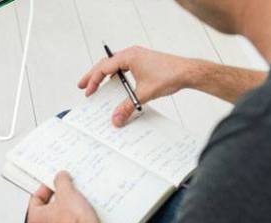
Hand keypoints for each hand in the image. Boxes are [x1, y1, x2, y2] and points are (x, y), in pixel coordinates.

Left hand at [27, 171, 102, 222]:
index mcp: (35, 218)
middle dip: (59, 194)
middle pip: (48, 204)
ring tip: (76, 196)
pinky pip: (70, 218)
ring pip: (60, 211)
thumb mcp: (67, 192)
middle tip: (66, 187)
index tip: (54, 181)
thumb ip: (61, 181)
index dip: (46, 186)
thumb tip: (61, 177)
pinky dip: (75, 211)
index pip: (36, 197)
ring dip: (68, 202)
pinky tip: (82, 206)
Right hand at [78, 46, 195, 126]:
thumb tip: (116, 120)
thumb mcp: (144, 94)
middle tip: (82, 87)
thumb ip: (127, 107)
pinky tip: (116, 86)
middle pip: (106, 64)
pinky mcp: (143, 62)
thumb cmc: (169, 76)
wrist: (187, 72)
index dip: (93, 80)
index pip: (104, 68)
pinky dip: (117, 76)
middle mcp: (132, 54)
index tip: (88, 92)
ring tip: (96, 86)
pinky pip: (124, 68)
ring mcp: (138, 57)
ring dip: (105, 76)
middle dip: (93, 76)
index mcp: (129, 56)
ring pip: (114, 65)